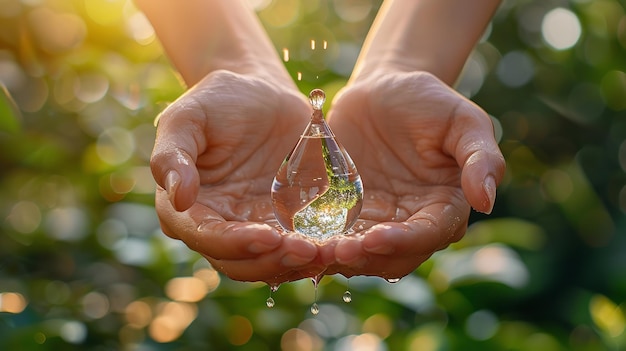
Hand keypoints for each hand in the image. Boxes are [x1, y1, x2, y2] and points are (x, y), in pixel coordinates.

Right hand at [150, 70, 325, 283]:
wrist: (261, 93)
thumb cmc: (218, 100)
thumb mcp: (188, 117)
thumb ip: (173, 154)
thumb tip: (177, 197)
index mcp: (186, 206)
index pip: (204, 235)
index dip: (233, 243)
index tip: (266, 237)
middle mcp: (217, 224)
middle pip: (238, 261)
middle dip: (270, 261)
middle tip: (306, 251)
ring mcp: (251, 227)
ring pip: (268, 262)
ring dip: (294, 263)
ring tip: (325, 253)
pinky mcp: (283, 222)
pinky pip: (295, 245)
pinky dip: (313, 251)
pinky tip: (336, 245)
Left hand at [322, 71, 505, 278]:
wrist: (383, 88)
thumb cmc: (429, 101)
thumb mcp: (462, 120)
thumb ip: (481, 157)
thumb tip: (487, 201)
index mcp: (444, 206)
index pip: (429, 234)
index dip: (405, 241)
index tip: (377, 238)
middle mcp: (411, 222)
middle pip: (393, 255)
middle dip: (366, 258)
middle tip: (337, 253)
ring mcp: (376, 221)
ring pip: (361, 254)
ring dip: (339, 258)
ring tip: (314, 252)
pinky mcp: (345, 213)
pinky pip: (332, 235)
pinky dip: (318, 242)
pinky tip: (296, 240)